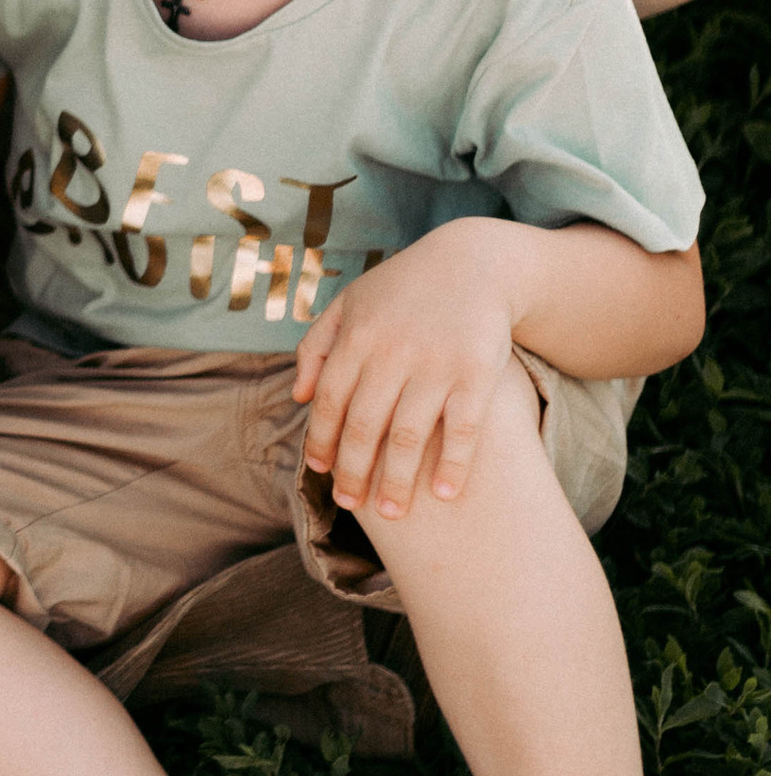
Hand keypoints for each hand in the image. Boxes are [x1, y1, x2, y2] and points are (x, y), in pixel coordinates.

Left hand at [293, 224, 517, 520]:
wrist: (474, 262)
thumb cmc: (404, 288)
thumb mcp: (351, 302)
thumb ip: (316, 345)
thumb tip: (299, 398)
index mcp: (357, 336)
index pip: (329, 401)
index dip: (321, 441)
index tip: (320, 472)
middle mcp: (392, 352)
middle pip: (363, 426)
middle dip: (353, 472)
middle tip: (352, 504)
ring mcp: (436, 364)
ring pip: (408, 436)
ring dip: (397, 481)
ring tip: (393, 513)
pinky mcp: (477, 373)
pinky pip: (463, 429)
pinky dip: (453, 465)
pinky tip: (446, 495)